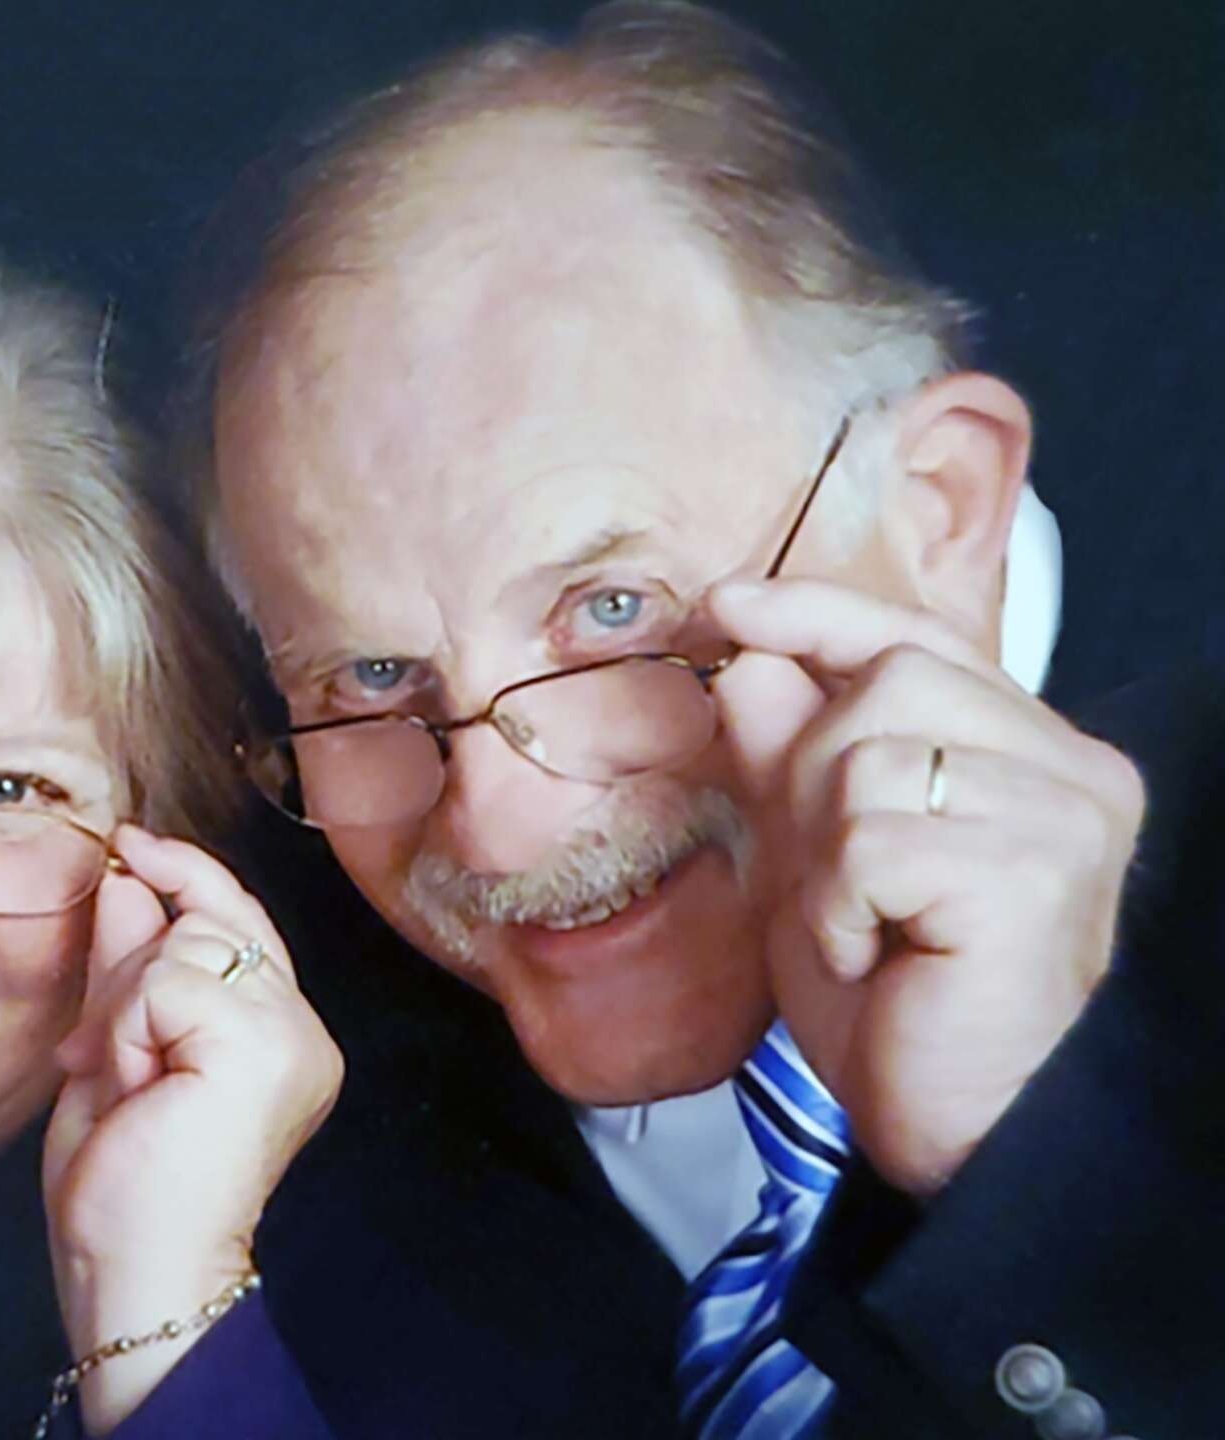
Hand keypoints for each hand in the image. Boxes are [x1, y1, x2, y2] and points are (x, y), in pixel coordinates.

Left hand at [42, 824, 341, 1430]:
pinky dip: (128, 1030)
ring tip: (127, 1088)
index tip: (131, 843)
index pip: (241, 923)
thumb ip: (129, 967)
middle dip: (134, 975)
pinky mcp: (265, 1045)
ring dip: (126, 1013)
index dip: (189, 875)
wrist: (132, 1279)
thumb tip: (128, 876)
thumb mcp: (115, 1053)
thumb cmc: (119, 1192)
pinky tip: (135, 1088)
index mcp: (279, 1038)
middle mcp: (303, 1032)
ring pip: (185, 945)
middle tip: (107, 1063)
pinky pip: (168, 978)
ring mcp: (293, 1037)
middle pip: (210, 923)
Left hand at [709, 578, 1143, 1197]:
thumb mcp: (814, 860)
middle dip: (812, 778)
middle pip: (885, 682)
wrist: (950, 1126)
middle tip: (838, 883)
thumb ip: (785, 758)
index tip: (727, 604)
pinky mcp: (1035, 870)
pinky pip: (870, 838)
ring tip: (868, 929)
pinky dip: (840, 905)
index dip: (815, 613)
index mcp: (1028, 751)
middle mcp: (1071, 767)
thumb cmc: (895, 1000)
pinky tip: (881, 956)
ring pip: (867, 757)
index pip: (917, 638)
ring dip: (825, 857)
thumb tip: (750, 657)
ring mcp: (1064, 814)